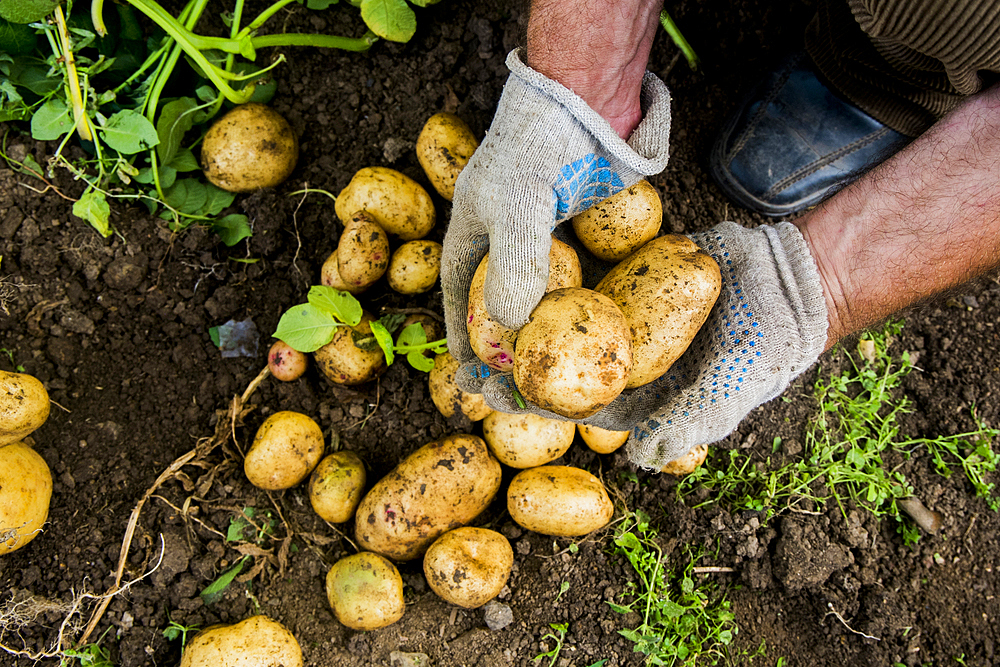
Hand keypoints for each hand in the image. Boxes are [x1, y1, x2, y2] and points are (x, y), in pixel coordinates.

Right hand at [440, 48, 671, 366]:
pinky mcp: (577, 232)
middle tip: (519, 384)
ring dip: (544, 333)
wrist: (586, 101)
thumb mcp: (519, 204)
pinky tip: (593, 333)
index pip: (459, 296)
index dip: (463, 336)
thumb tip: (512, 325)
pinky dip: (579, 308)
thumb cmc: (539, 147)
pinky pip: (575, 279)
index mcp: (472, 234)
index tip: (471, 373)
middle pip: (498, 303)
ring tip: (556, 372)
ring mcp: (542, 237)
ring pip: (539, 297)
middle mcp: (504, 240)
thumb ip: (516, 262)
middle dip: (505, 345)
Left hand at [460, 221, 828, 469]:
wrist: (791, 284)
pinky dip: (559, 272)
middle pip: (558, 362)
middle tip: (468, 351)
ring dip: (526, 315)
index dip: (529, 402)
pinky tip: (521, 260)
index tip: (487, 392)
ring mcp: (628, 317)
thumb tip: (636, 456)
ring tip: (478, 306)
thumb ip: (684, 423)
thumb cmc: (763, 349)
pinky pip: (592, 276)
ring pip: (566, 319)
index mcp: (640, 396)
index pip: (573, 405)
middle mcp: (626, 359)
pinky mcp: (634, 278)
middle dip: (514, 361)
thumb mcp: (727, 391)